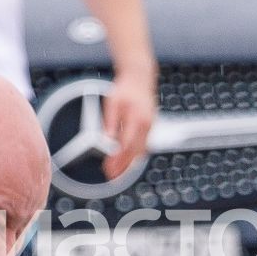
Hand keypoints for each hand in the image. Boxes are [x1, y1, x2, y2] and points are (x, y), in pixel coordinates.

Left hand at [98, 62, 157, 178]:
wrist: (139, 77)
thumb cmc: (125, 89)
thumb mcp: (112, 103)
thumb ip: (109, 123)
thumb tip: (106, 141)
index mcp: (136, 119)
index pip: (126, 146)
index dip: (117, 160)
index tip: (108, 169)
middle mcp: (146, 125)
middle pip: (135, 153)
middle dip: (123, 167)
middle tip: (112, 177)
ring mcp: (150, 126)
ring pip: (141, 151)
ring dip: (130, 164)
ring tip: (117, 173)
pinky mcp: (150, 127)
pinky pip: (143, 146)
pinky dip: (135, 155)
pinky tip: (126, 161)